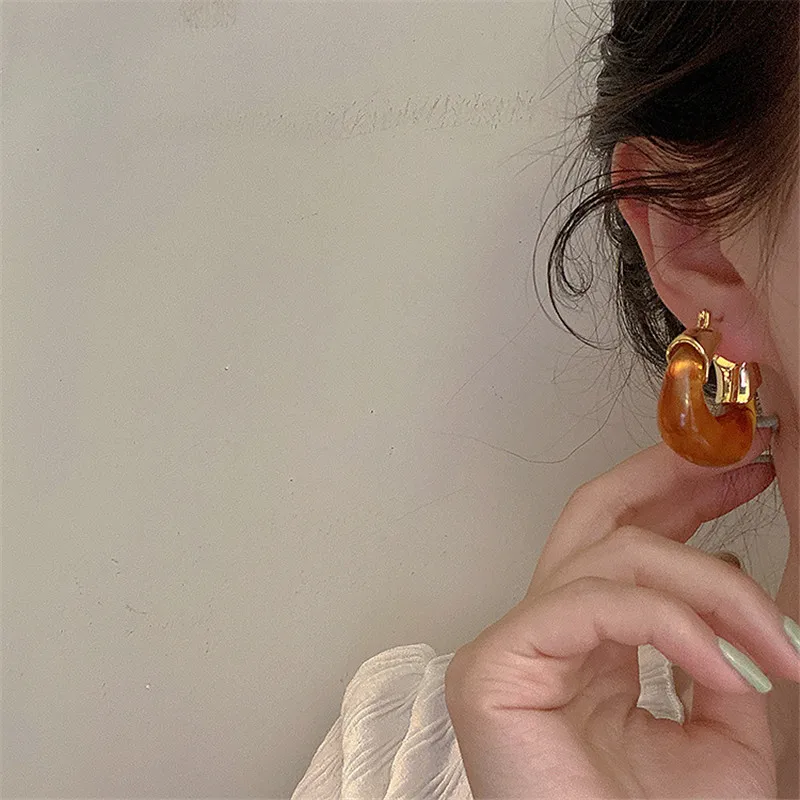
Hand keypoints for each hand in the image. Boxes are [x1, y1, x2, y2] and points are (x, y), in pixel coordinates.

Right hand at [444, 429, 799, 797]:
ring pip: (609, 558)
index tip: (739, 471)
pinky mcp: (496, 665)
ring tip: (773, 640)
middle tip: (739, 463)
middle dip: (668, 480)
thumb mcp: (724, 736)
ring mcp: (514, 642)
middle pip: (594, 517)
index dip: (677, 496)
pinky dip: (667, 624)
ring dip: (707, 586)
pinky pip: (591, 605)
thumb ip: (721, 660)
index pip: (622, 542)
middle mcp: (546, 630)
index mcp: (590, 644)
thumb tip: (729, 598)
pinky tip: (722, 664)